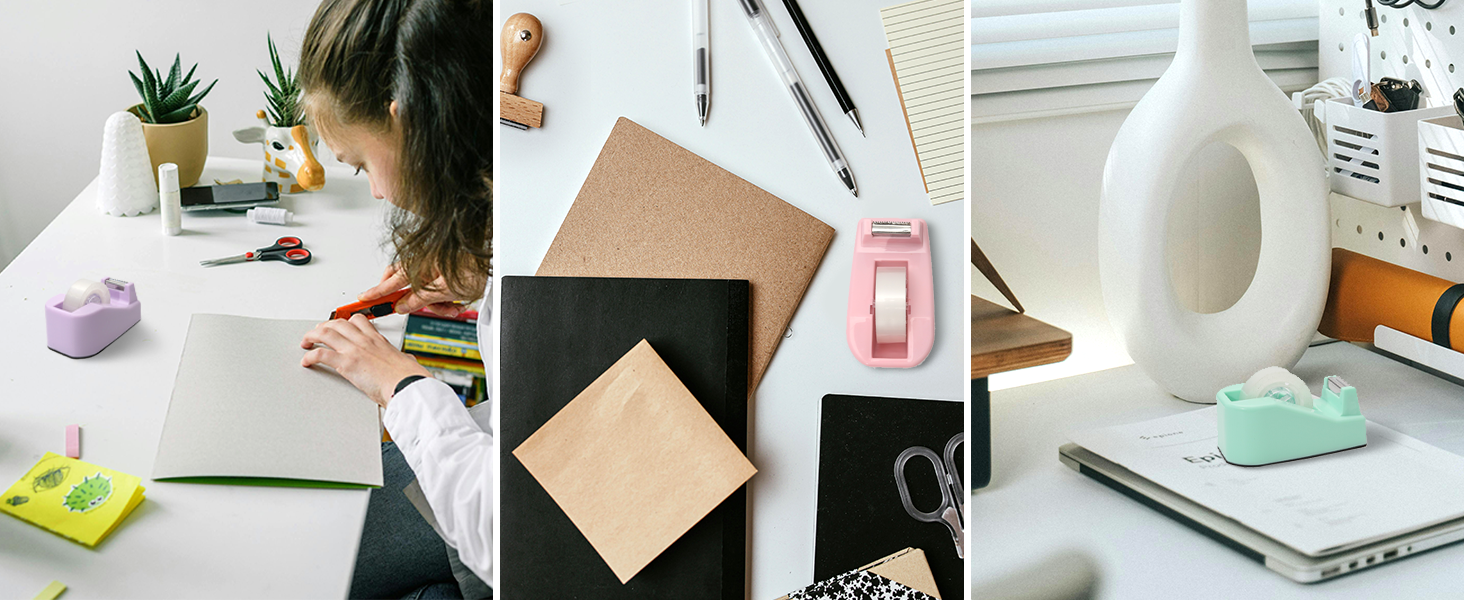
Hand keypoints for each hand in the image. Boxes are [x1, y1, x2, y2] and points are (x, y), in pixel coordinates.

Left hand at [301, 314, 430, 407]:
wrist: (407, 385)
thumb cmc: (409, 377)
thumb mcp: (407, 362)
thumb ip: (404, 360)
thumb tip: (409, 362)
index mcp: (378, 340)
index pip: (357, 321)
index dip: (343, 322)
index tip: (337, 326)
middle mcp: (364, 341)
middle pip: (337, 324)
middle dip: (323, 327)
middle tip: (316, 334)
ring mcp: (354, 350)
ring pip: (325, 333)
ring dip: (311, 336)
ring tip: (306, 342)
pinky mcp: (347, 363)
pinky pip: (321, 354)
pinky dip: (310, 356)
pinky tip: (306, 361)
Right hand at [358, 263, 465, 316]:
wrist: (492, 262)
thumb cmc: (471, 269)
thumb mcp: (442, 290)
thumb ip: (419, 299)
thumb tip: (401, 306)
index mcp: (418, 265)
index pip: (391, 282)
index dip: (376, 292)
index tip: (363, 299)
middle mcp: (423, 264)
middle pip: (405, 285)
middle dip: (412, 301)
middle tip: (414, 308)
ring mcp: (433, 267)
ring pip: (422, 290)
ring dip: (434, 303)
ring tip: (449, 307)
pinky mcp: (443, 272)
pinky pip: (435, 288)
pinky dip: (443, 298)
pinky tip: (455, 303)